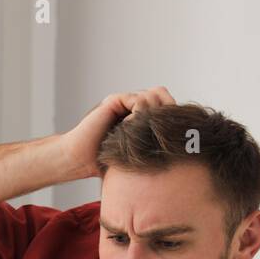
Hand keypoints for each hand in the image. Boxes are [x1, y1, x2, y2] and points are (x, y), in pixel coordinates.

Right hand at [58, 86, 176, 178]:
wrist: (80, 158)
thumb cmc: (103, 163)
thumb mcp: (136, 157)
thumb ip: (152, 150)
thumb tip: (179, 160)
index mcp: (137, 117)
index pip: (164, 105)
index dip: (173, 114)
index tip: (177, 132)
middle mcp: (131, 106)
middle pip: (162, 96)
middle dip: (168, 111)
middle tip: (167, 131)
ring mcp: (123, 103)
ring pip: (152, 96)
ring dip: (153, 114)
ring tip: (147, 132)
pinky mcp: (113, 102)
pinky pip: (138, 100)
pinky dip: (140, 114)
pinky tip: (133, 129)